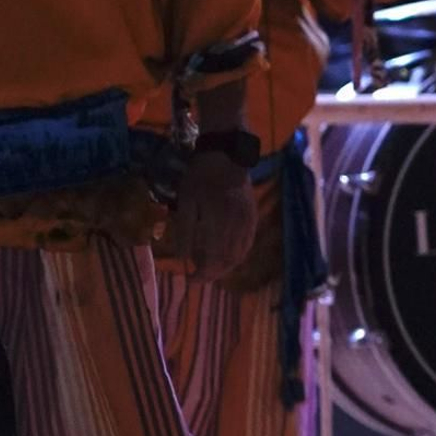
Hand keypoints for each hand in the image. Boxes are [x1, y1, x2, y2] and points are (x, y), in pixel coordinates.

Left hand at [163, 153, 257, 278]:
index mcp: (218, 221)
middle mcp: (236, 225)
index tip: (190, 279)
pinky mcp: (253, 218)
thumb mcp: (185, 201)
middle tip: (198, 277)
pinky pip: (247, 244)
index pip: (213, 258)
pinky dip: (237, 255)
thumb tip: (182, 258)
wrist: (225, 155)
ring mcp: (248, 222)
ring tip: (210, 268)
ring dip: (225, 267)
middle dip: (213, 273)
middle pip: (227, 260)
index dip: (202, 273)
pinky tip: (227, 256)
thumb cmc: (200, 177)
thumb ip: (185, 230)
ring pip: (239, 255)